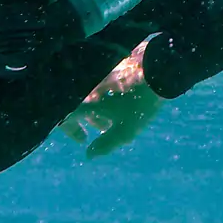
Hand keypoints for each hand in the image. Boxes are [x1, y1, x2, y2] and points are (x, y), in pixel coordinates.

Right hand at [64, 38, 160, 158]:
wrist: (157, 71)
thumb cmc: (140, 104)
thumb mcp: (125, 130)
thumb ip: (104, 144)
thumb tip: (89, 155)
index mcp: (84, 101)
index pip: (65, 116)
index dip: (70, 130)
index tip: (83, 140)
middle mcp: (87, 87)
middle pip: (75, 104)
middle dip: (83, 120)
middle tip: (94, 132)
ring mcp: (98, 76)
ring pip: (88, 95)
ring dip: (95, 110)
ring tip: (108, 122)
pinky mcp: (109, 67)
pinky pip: (98, 84)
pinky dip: (102, 97)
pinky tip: (117, 104)